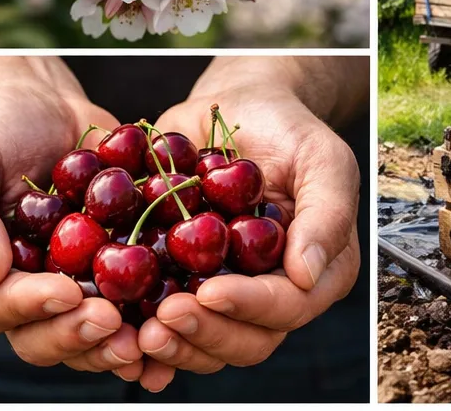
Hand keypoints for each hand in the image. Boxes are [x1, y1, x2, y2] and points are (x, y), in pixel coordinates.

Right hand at [0, 83, 150, 383]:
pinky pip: (136, 290)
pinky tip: (187, 309)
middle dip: (82, 335)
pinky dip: (157, 307)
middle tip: (114, 324)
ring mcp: (73, 277)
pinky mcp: (115, 258)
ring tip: (153, 339)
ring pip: (95, 325)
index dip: (34, 308)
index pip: (1, 307)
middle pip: (49, 333)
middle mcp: (27, 287)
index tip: (67, 296)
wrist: (43, 104)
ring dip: (122, 339)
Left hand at [137, 83, 360, 373]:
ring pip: (208, 344)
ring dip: (175, 344)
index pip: (290, 305)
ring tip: (138, 329)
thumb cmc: (288, 128)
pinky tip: (123, 328)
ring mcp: (231, 291)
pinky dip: (145, 333)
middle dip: (206, 334)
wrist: (240, 107)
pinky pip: (171, 322)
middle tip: (163, 318)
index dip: (250, 306)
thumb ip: (327, 213)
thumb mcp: (322, 158)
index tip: (210, 292)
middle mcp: (277, 291)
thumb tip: (307, 275)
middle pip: (248, 340)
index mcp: (319, 269)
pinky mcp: (190, 282)